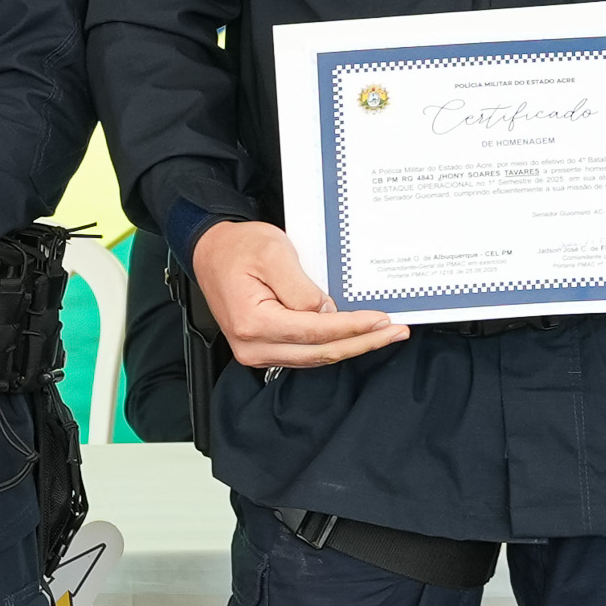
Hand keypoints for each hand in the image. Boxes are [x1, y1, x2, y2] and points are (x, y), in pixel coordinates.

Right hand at [193, 218, 403, 368]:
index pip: (316, 331)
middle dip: (362, 343)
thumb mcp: (274, 253)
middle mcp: (252, 346)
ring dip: (352, 346)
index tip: (382, 320)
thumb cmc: (238, 248)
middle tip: (395, 332)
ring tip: (384, 335)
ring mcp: (256, 351)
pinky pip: (306, 353)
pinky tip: (356, 337)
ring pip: (316, 357)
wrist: (210, 252)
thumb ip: (302, 289)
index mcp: (253, 322)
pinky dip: (333, 345)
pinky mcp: (263, 349)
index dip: (353, 327)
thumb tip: (328, 314)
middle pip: (320, 352)